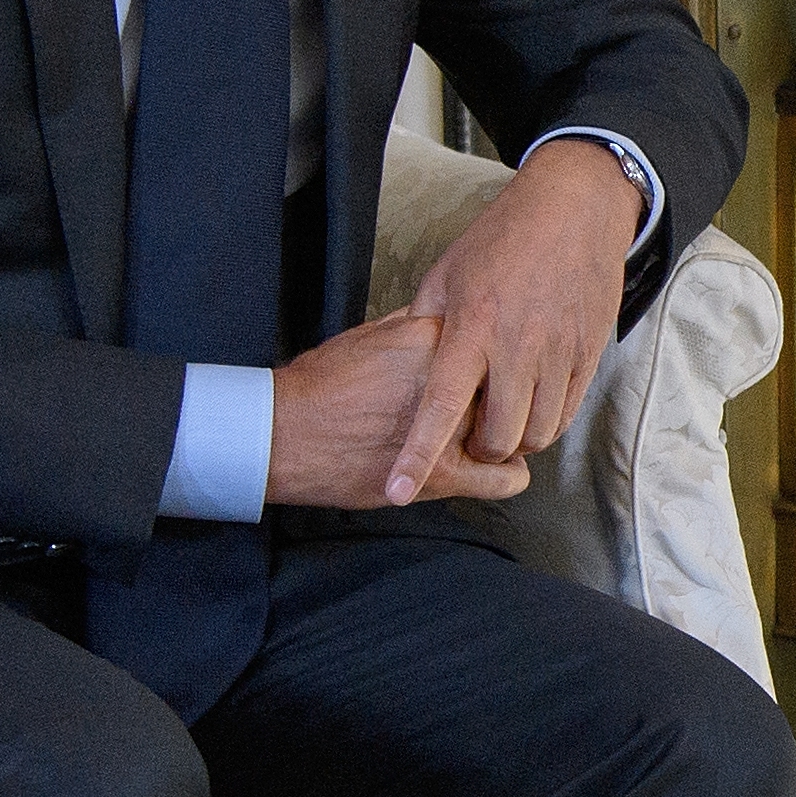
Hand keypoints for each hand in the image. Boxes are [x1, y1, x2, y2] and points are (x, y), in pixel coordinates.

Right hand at [268, 310, 532, 507]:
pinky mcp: (444, 474)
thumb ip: (414, 328)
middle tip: (493, 405)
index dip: (492, 359)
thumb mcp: (370, 335)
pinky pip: (507, 475)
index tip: (488, 369)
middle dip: (502, 395)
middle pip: (509, 386)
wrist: (282, 432)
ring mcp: (451, 429)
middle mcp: (452, 381)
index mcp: (437, 338)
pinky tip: (493, 466)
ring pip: (512, 430)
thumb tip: (441, 321)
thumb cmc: (318, 386)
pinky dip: (506, 472)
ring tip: (491, 436)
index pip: (494, 343)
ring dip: (505, 433)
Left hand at [380, 137, 644, 505]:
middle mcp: (517, 347)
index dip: (417, 456)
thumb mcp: (447, 275)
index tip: (397, 491)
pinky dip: (546, 423)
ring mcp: (559, 353)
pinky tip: (532, 404)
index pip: (440, 407)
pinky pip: (567, 414)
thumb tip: (407, 369)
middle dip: (480, 450)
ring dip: (516, 439)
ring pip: (537, 434)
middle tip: (469, 435)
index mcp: (472, 328)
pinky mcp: (588, 355)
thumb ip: (425, 326)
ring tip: (502, 417)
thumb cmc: (501, 238)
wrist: (573, 210)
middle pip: (498, 438)